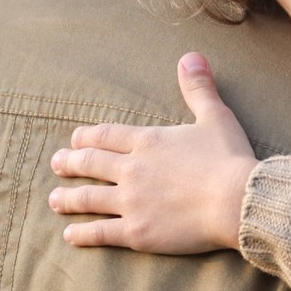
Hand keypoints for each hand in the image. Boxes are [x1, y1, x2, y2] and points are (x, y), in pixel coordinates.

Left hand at [48, 55, 255, 253]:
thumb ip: (198, 88)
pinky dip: (82, 234)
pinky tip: (70, 235)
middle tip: (57, 163)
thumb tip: (191, 56)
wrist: (236, 200)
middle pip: (90, 163)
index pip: (106, 135)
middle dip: (70, 162)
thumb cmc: (229, 158)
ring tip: (55, 199)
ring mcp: (131, 202)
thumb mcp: (215, 116)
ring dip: (68, 198)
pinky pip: (101, 233)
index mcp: (147, 142)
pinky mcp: (137, 232)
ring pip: (88, 198)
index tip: (75, 140)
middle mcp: (131, 169)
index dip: (87, 137)